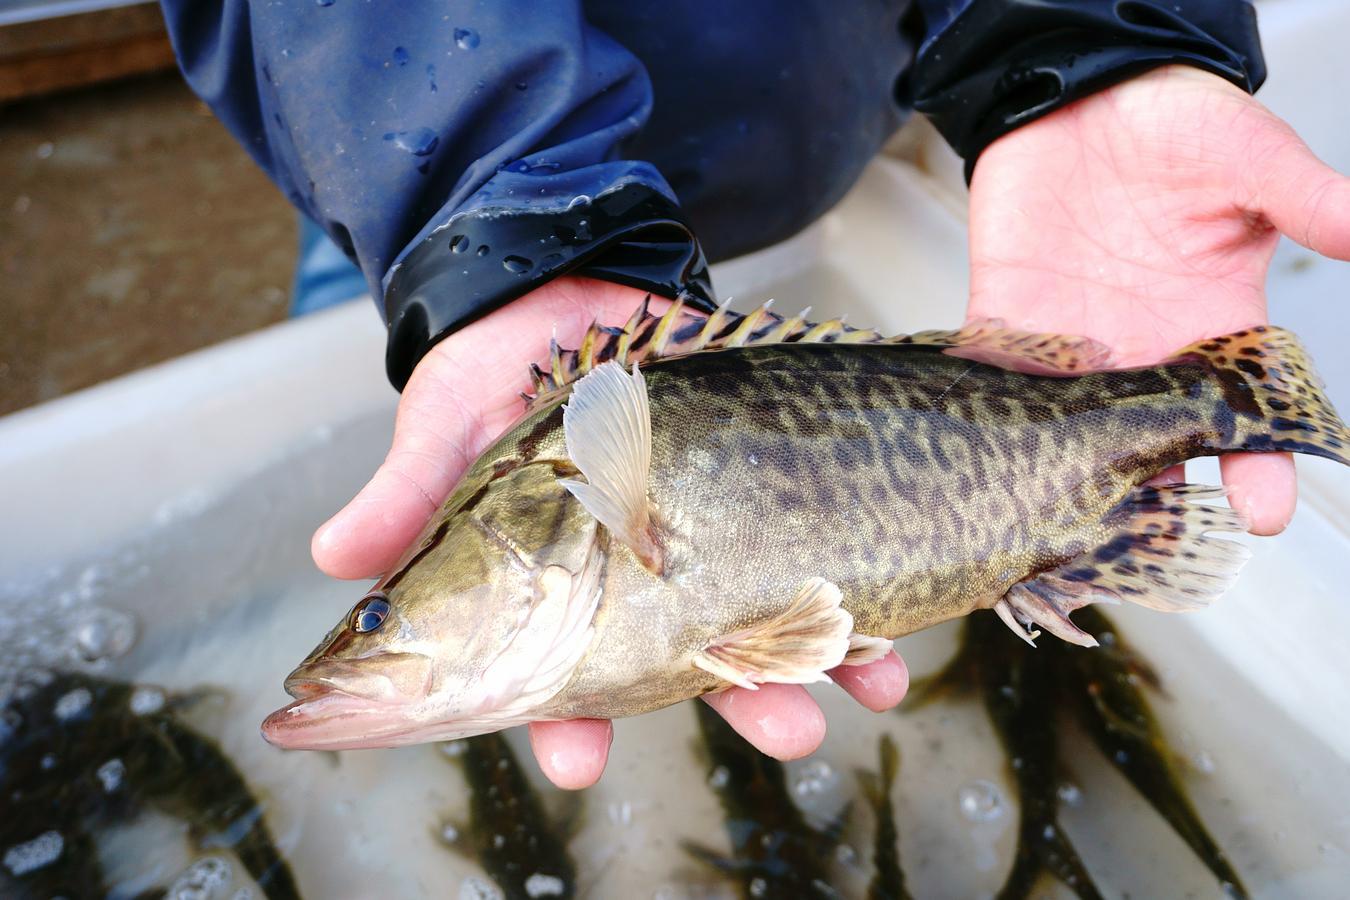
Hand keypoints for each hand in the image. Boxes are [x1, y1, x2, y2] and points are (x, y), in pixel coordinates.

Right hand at [311, 276, 908, 787]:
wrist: (568, 277)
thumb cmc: (496, 361)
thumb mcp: (446, 420)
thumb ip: (408, 493)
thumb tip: (336, 560)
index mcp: (558, 582)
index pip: (560, 673)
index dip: (567, 724)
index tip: (580, 761)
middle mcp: (641, 572)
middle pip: (694, 660)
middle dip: (742, 699)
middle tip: (787, 732)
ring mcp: (707, 528)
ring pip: (769, 611)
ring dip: (825, 652)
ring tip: (872, 684)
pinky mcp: (757, 477)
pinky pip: (813, 535)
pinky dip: (863, 576)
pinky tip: (899, 610)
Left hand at [968, 65, 1349, 533]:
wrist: (1088, 97)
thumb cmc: (1177, 127)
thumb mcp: (1250, 158)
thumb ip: (1304, 199)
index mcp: (1214, 327)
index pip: (1245, 415)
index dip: (1258, 467)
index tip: (1263, 515)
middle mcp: (1144, 352)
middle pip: (1154, 445)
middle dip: (1156, 499)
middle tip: (1152, 548)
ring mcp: (1073, 345)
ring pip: (1069, 435)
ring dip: (1064, 478)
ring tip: (1063, 529)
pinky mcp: (1008, 323)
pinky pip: (994, 383)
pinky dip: (987, 418)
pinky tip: (983, 460)